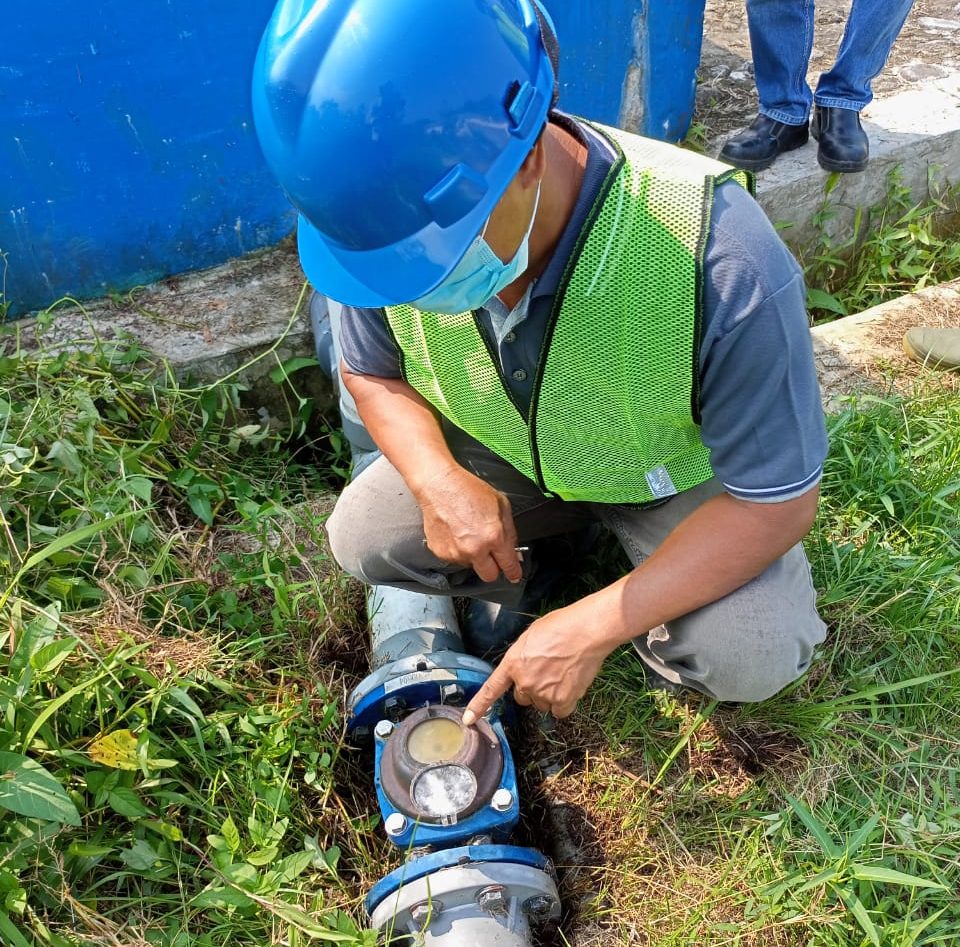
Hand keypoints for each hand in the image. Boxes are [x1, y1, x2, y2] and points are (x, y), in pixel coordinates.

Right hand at [417, 466, 521, 582]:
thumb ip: (510, 532)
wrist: (439, 485)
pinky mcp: (440, 552)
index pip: (508, 566)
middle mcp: (475, 549)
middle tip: (491, 555)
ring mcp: (456, 553)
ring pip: (470, 566)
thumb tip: (513, 552)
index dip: (513, 572)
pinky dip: (457, 550)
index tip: (514, 575)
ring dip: (473, 556)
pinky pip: (454, 559)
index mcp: (494, 536)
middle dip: (492, 568)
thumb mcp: (501, 505)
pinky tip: (456, 533)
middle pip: (489, 576)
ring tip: (468, 534)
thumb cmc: (469, 490)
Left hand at [461, 599, 613, 722]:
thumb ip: (523, 656)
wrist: (585, 632)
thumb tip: (526, 666)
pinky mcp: (562, 700)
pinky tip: (571, 685)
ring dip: (550, 695)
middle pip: (523, 697)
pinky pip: (560, 711)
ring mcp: (543, 693)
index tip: (468, 720)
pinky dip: (565, 703)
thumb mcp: (531, 635)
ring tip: (563, 673)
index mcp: (513, 663)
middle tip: (548, 670)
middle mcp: (525, 681)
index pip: (492, 689)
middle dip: (532, 688)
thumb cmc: (561, 626)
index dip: (479, 705)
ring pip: (542, 704)